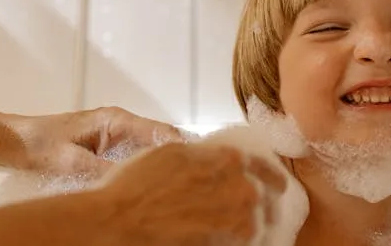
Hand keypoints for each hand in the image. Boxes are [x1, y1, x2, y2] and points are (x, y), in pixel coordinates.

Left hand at [4, 106, 184, 176]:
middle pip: (160, 143)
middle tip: (188, 184)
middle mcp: (119, 125)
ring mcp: (114, 138)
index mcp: (116, 120)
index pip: (161, 132)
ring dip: (159, 169)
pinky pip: (133, 161)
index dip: (181, 150)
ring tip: (172, 190)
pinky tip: (147, 191)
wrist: (12, 143)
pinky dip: (142, 174)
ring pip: (148, 154)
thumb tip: (132, 184)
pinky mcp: (106, 151)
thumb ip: (104, 171)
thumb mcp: (72, 162)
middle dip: (174, 162)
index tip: (195, 169)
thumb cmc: (37, 144)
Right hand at [95, 143, 288, 245]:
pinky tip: (217, 238)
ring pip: (255, 224)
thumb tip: (213, 157)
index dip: (268, 174)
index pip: (264, 167)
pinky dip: (234, 241)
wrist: (117, 224)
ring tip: (226, 226)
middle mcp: (241, 191)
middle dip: (258, 202)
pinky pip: (241, 243)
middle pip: (265, 198)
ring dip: (246, 224)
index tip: (273, 181)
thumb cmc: (134, 188)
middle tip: (241, 207)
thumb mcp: (170, 153)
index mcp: (229, 161)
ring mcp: (237, 224)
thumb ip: (202, 154)